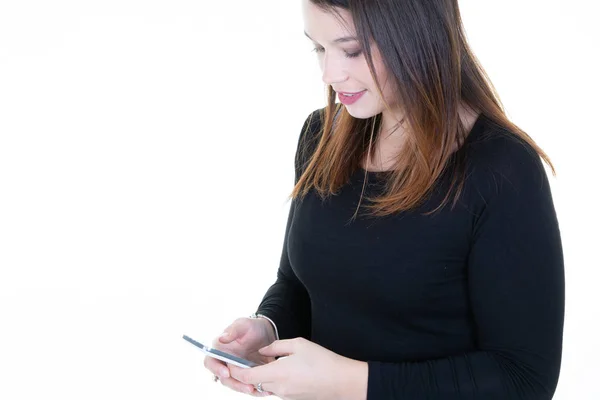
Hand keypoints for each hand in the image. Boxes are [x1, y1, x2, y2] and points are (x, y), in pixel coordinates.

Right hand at [203, 317, 276, 395]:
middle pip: (224, 378)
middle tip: (247, 386)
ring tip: (256, 389)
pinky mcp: (248, 377)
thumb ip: (233, 330)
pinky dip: (256, 390)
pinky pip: (248, 386)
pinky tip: (265, 390)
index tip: (226, 372)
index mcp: (220, 350)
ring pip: (236, 385)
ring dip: (244, 388)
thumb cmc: (252, 327)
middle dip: (235, 384)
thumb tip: (221, 338)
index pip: (210, 362)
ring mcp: (237, 371)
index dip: (215, 369)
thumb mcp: (244, 324)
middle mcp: (225, 363)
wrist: (268, 334)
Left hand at [229, 337, 367, 399]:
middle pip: (254, 383)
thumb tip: (263, 350)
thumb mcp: (298, 344)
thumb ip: (276, 346)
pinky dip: (274, 381)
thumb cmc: (322, 360)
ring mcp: (286, 395)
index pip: (247, 376)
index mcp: (277, 373)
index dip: (235, 371)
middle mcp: (278, 388)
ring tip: (267, 364)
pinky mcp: (293, 398)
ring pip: (265, 387)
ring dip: (262, 378)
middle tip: (245, 362)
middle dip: (248, 374)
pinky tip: (284, 371)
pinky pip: (277, 390)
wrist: (342, 381)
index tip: (230, 363)